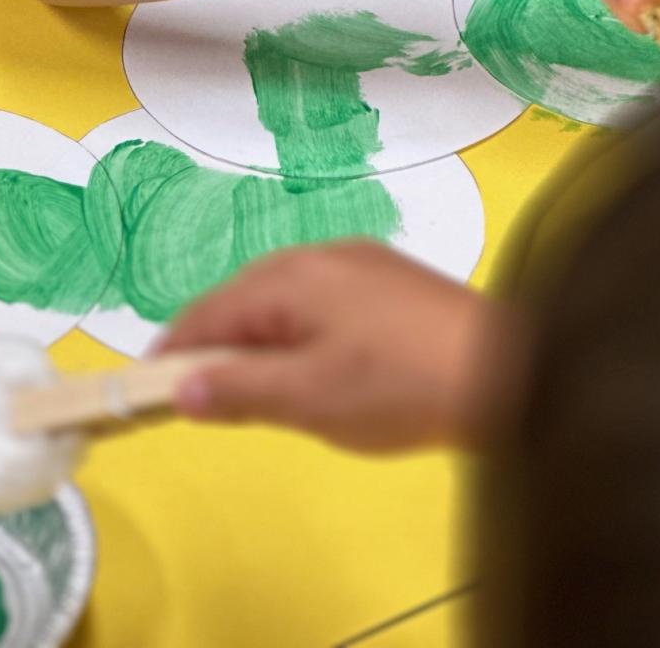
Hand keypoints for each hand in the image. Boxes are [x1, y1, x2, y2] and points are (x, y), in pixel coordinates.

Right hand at [158, 242, 521, 452]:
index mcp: (287, 278)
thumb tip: (182, 387)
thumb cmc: (398, 385)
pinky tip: (321, 369)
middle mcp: (316, 256)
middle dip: (218, 348)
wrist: (511, 370)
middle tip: (207, 404)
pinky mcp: (391, 281)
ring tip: (264, 394)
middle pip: (243, 301)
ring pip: (285, 301)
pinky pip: (322, 302)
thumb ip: (240, 391)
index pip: (206, 314)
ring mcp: (358, 262)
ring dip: (262, 343)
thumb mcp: (309, 399)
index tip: (148, 393)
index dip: (172, 354)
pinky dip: (302, 335)